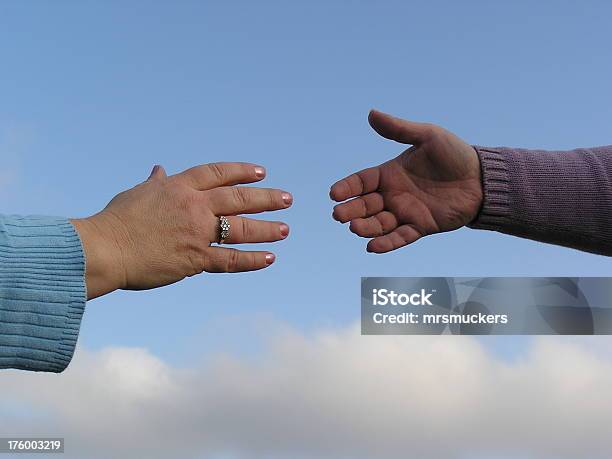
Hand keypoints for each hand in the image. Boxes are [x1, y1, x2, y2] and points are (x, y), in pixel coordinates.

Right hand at [71, 163, 291, 298]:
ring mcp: (197, 232)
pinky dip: (252, 260)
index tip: (261, 172)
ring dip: (266, 228)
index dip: (241, 171)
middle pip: (238, 197)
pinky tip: (269, 258)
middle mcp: (193, 206)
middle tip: (287, 199)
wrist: (104, 248)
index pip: (217, 173)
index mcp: (179, 187)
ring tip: (285, 229)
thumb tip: (160, 169)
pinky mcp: (195, 259)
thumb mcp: (137, 194)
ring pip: (240, 228)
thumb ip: (155, 183)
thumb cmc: (115, 221)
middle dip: (265, 198)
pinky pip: (230, 260)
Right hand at [330, 109, 481, 252]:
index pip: (361, 182)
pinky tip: (373, 247)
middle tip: (338, 215)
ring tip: (355, 228)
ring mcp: (406, 212)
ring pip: (379, 223)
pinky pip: (400, 237)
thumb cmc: (455, 154)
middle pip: (365, 205)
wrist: (483, 178)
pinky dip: (387, 243)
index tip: (334, 193)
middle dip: (350, 210)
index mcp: (390, 173)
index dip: (347, 187)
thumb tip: (371, 114)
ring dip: (365, 227)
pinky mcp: (421, 227)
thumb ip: (399, 129)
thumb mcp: (427, 136)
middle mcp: (393, 194)